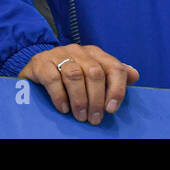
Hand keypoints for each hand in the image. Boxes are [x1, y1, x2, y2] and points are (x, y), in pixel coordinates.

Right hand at [19, 44, 139, 124]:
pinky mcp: (41, 62)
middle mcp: (78, 51)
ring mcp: (58, 54)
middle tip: (94, 119)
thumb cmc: (68, 75)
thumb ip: (112, 75)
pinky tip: (63, 109)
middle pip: (95, 72)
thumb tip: (134, 75)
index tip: (112, 109)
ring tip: (80, 117)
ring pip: (75, 75)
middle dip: (97, 99)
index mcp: (94, 53)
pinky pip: (53, 78)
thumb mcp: (91, 74)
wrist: (36, 68)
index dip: (116, 89)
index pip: (114, 67)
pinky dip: (60, 96)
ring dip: (80, 100)